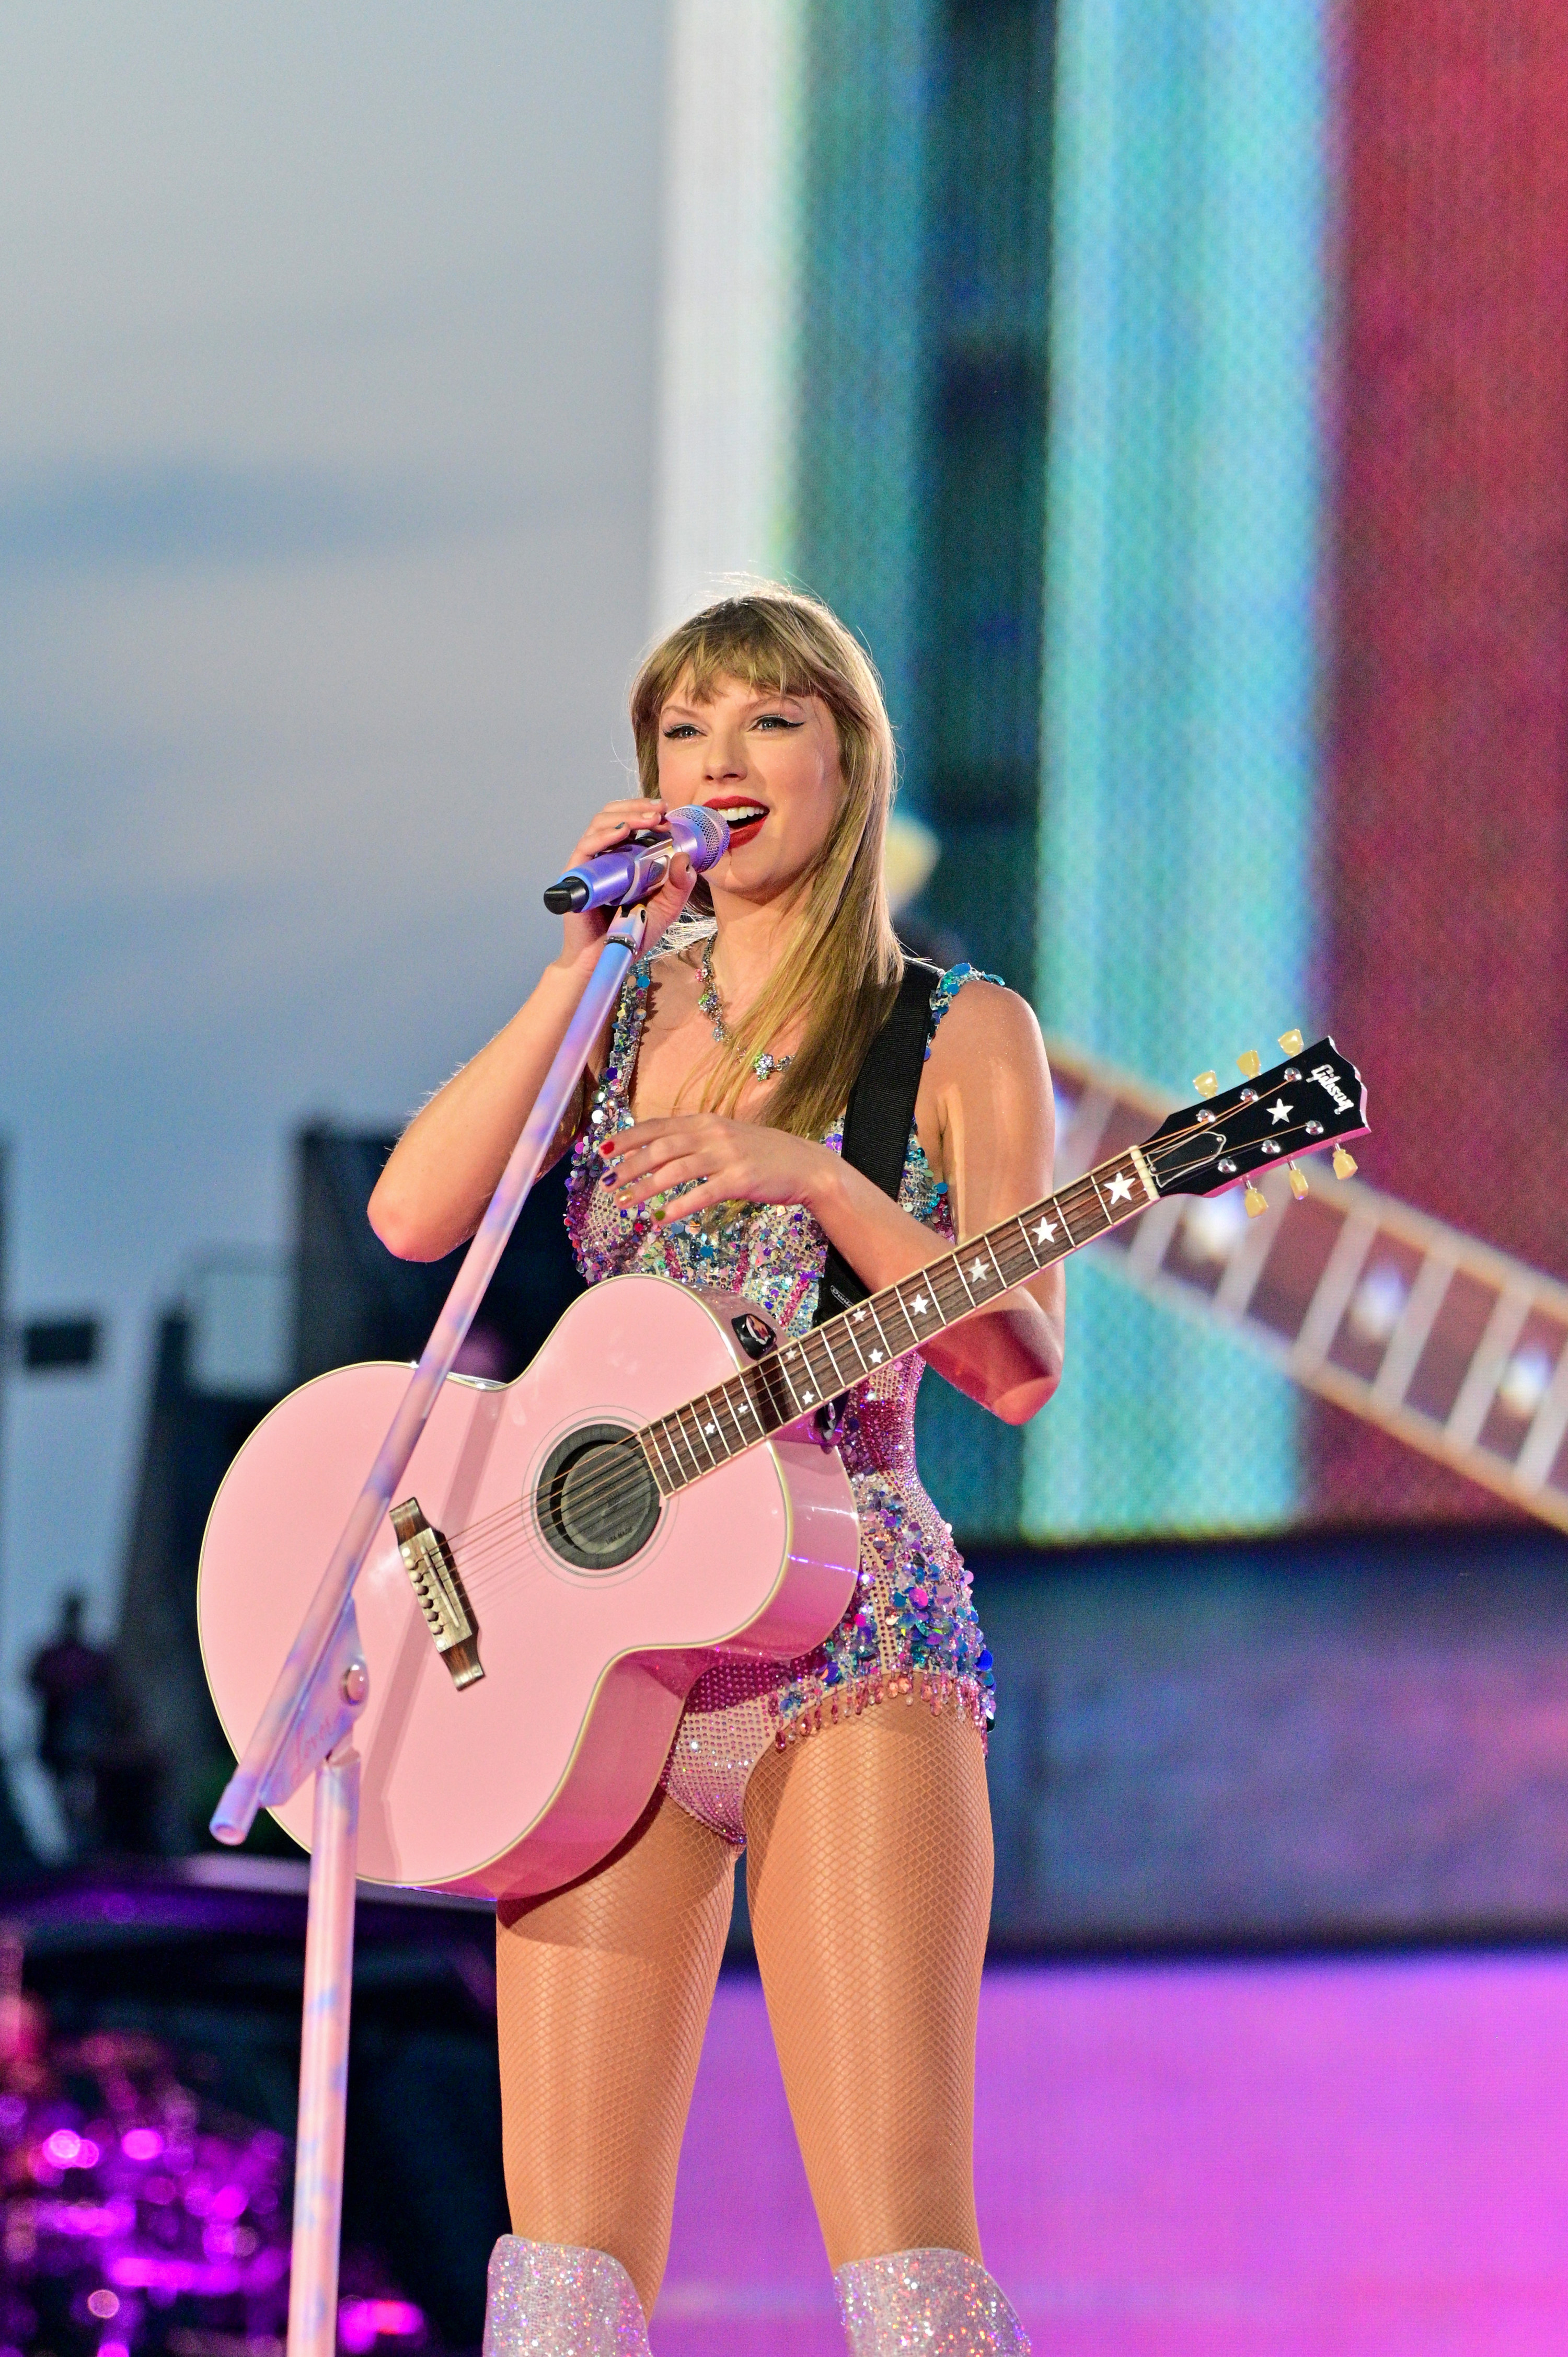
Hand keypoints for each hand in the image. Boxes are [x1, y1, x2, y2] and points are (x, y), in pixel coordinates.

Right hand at [552, 797, 694, 970]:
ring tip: (650, 819)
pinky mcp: (577, 875)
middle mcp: (605, 856)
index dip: (647, 812)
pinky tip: (623, 830)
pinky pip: (586, 847)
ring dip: (626, 815)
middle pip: (614, 816)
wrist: (607, 957)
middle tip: (661, 810)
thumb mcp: (666, 909)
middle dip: (638, 807)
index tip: (668, 812)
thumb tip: (686, 858)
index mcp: (624, 858)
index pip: (630, 822)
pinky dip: (604, 835)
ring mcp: (590, 864)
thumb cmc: (632, 934)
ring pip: (600, 824)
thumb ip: (680, 886)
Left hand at [599, 1112, 838, 1224]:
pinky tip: (661, 1219)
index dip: (629, 1138)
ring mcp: (727, 1156)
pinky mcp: (740, 1180)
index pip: (658, 1126)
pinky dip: (679, 1206)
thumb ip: (695, 1141)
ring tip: (625, 1202)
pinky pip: (702, 1194)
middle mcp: (713, 1134)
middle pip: (660, 1147)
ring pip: (676, 1170)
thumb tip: (658, 1152)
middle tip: (608, 1183)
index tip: (604, 1150)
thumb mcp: (726, 1138)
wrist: (805, 1165)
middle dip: (630, 1165)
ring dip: (646, 1187)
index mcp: (706, 1122)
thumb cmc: (762, 1155)